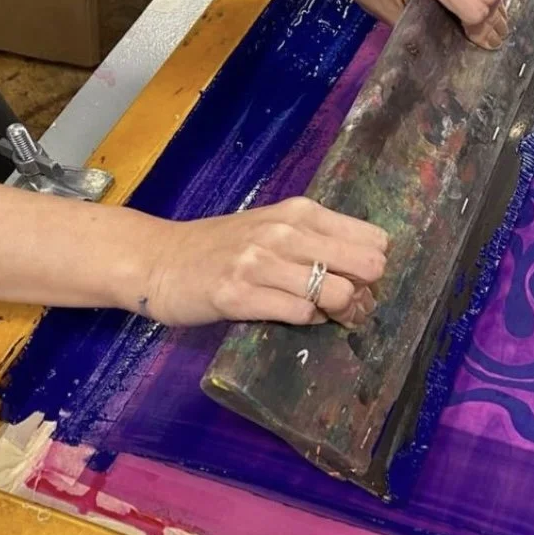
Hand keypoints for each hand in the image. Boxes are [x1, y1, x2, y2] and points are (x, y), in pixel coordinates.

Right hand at [140, 197, 387, 327]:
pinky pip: (300, 314)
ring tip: (330, 318)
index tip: (358, 282)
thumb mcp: (275, 228)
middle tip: (351, 308)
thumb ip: (318, 241)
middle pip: (367, 267)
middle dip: (366, 294)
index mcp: (302, 212)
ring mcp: (261, 263)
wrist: (159, 258)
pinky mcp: (239, 295)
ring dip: (342, 314)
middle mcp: (286, 232)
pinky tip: (298, 318)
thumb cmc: (224, 246)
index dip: (373, 267)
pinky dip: (309, 322)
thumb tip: (367, 274)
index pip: (374, 240)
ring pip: (338, 293)